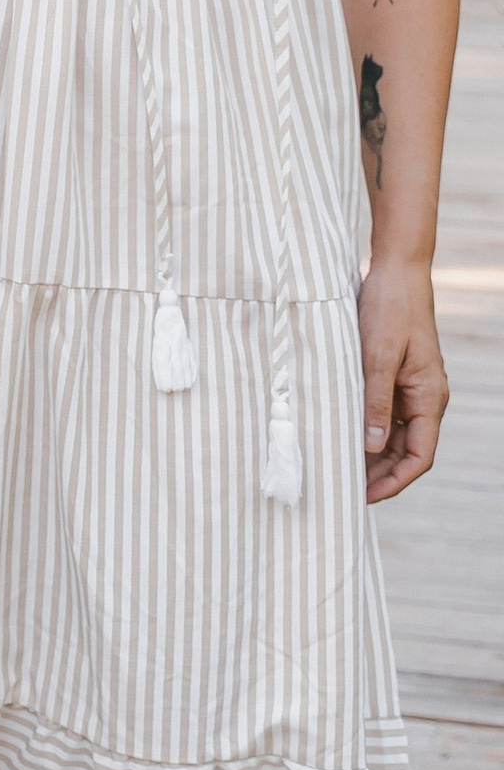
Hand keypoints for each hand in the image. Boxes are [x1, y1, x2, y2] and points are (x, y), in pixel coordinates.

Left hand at [356, 257, 446, 501]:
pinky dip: (366, 430)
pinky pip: (384, 415)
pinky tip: (342, 437)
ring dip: (371, 455)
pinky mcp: (396, 377)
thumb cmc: (389, 310)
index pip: (419, 457)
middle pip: (406, 452)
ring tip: (339, 469)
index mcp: (429, 397)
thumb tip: (372, 448)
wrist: (396, 272)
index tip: (364, 497)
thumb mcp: (376, 357)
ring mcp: (411, 389)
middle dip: (380, 475)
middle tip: (344, 489)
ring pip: (394, 436)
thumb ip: (374, 403)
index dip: (394, 482)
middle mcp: (425, 398)